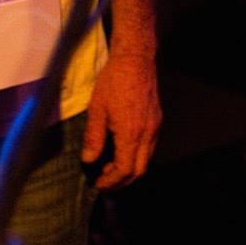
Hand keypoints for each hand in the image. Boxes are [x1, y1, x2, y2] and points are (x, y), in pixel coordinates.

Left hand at [82, 50, 161, 189]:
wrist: (135, 60)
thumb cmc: (114, 81)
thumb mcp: (97, 109)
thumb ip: (94, 137)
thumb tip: (89, 159)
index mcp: (131, 132)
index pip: (125, 169)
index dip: (111, 181)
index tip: (98, 184)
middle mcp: (148, 133)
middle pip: (140, 170)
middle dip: (122, 181)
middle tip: (105, 183)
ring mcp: (155, 127)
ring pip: (146, 160)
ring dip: (129, 169)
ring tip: (110, 168)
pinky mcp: (156, 121)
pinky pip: (149, 147)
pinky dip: (136, 157)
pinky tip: (122, 151)